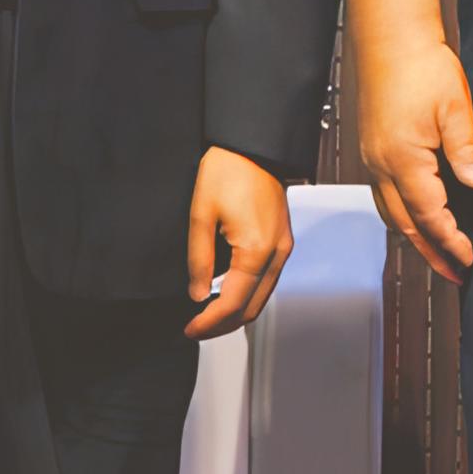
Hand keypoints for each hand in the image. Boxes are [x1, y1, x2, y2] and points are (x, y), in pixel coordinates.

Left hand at [184, 151, 296, 340]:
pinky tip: (227, 294)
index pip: (233, 303)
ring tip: (208, 316)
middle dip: (224, 325)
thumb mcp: (201, 214)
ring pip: (263, 297)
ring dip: (236, 312)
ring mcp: (283, 247)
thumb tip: (198, 294)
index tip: (189, 329)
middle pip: (253, 308)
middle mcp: (277, 253)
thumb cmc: (228, 170)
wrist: (254, 144)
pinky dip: (248, 295)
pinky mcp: (282, 240)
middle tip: (196, 329)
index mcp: (257, 250)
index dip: (209, 322)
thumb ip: (199, 259)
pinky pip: (267, 280)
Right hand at [359, 31, 472, 279]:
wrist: (390, 36)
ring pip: (391, 213)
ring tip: (438, 254)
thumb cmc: (421, 65)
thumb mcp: (455, 108)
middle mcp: (380, 166)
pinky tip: (416, 215)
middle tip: (455, 274)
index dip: (451, 241)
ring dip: (415, 237)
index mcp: (402, 160)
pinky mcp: (371, 148)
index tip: (469, 259)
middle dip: (431, 253)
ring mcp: (372, 158)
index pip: (429, 216)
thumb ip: (467, 151)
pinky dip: (402, 214)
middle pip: (405, 225)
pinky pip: (384, 195)